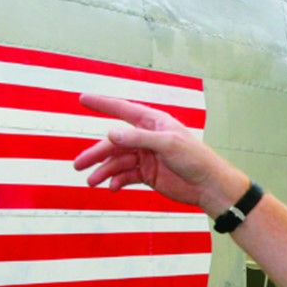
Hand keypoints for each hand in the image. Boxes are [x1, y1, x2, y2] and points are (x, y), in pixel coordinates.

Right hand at [72, 94, 241, 213]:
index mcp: (153, 122)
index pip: (123, 110)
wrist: (208, 186)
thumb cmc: (195, 158)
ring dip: (104, 171)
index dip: (103, 104)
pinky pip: (126, 175)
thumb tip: (111, 133)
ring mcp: (146, 156)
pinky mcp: (147, 174)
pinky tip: (112, 187)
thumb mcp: (167, 145)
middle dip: (96, 153)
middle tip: (78, 165)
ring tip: (92, 182)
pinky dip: (117, 181)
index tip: (83, 99)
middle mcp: (147, 137)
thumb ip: (138, 139)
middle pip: (114, 143)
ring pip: (117, 161)